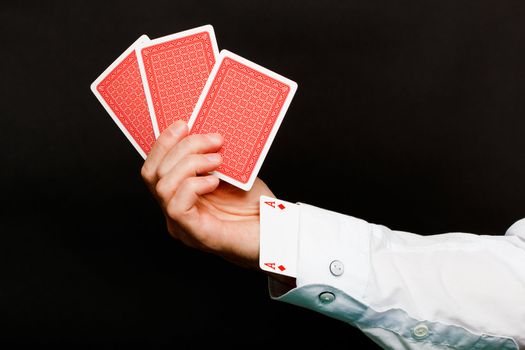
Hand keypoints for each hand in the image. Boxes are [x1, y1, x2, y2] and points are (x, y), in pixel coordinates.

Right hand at [141, 121, 274, 268]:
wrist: (277, 232)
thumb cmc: (255, 205)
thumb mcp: (232, 172)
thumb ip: (213, 156)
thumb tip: (203, 131)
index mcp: (179, 194)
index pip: (153, 167)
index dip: (163, 143)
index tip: (184, 123)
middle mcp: (175, 211)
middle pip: (154, 173)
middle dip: (182, 148)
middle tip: (213, 140)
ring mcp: (183, 226)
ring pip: (162, 187)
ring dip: (189, 164)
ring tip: (217, 159)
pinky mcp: (196, 235)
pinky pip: (177, 206)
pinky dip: (193, 185)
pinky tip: (214, 181)